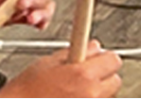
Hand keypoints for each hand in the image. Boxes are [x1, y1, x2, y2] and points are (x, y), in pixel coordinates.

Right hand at [0, 44, 122, 97]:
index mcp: (83, 75)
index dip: (105, 58)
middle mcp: (90, 94)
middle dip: (103, 77)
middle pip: (115, 81)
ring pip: (106, 97)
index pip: (114, 60)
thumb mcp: (47, 63)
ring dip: (96, 93)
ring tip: (73, 92)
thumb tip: (93, 46)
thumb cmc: (26, 91)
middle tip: (84, 76)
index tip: (99, 59)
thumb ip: (74, 52)